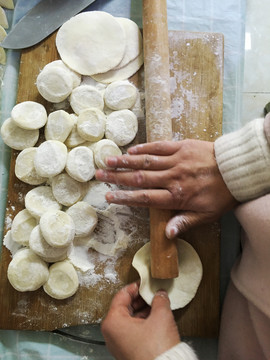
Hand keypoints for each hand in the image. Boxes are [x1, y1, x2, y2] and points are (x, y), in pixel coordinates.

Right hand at [95, 139, 237, 237]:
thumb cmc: (222, 194)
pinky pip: (159, 146)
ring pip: (145, 161)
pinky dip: (144, 148)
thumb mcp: (206, 215)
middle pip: (139, 178)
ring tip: (108, 160)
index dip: (125, 197)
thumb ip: (184, 222)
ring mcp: (175, 160)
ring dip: (125, 161)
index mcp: (176, 196)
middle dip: (117, 177)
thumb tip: (167, 235)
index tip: (109, 196)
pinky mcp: (181, 146)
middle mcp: (171, 178)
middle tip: (99, 175)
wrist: (236, 169)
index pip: (144, 198)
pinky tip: (131, 150)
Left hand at [101, 282, 179, 359]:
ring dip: (143, 309)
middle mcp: (111, 333)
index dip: (135, 286)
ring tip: (156, 303)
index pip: (122, 295)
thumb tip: (160, 294)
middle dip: (140, 298)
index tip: (145, 282)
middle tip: (152, 292)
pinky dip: (142, 321)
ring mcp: (118, 343)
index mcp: (112, 322)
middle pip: (124, 306)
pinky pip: (132, 330)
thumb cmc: (156, 350)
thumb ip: (160, 300)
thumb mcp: (161, 317)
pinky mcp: (126, 350)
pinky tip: (155, 317)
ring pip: (129, 318)